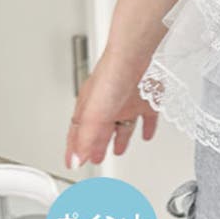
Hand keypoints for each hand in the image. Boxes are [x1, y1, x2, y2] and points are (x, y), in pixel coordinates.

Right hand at [64, 45, 158, 167]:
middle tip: (96, 158)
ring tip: (118, 150)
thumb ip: (86, 137)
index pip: (78, 134)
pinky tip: (147, 135)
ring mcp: (127, 102)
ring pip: (122, 125)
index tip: (72, 162)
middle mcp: (108, 106)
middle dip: (97, 145)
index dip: (75, 149)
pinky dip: (147, 127)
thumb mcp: (94, 114)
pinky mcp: (146, 98)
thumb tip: (76, 159)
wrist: (136, 56)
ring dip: (120, 138)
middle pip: (100, 131)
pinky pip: (147, 117)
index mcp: (90, 109)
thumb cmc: (111, 77)